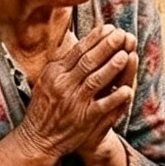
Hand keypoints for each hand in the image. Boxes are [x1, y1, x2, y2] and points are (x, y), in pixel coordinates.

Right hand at [20, 24, 137, 160]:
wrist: (37, 137)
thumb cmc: (44, 108)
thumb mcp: (47, 81)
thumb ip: (63, 65)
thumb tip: (79, 46)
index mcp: (55, 72)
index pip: (78, 51)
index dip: (95, 38)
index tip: (109, 28)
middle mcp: (63, 84)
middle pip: (88, 61)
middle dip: (107, 46)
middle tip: (122, 34)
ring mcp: (73, 101)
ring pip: (95, 80)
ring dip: (112, 67)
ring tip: (126, 55)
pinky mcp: (82, 118)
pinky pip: (101, 106)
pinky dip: (115, 98)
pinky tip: (127, 91)